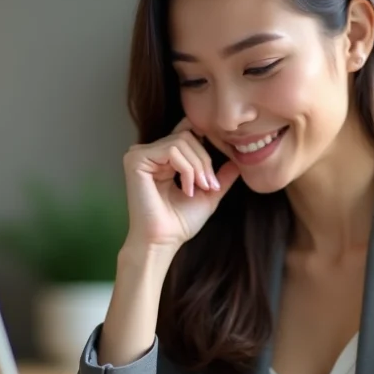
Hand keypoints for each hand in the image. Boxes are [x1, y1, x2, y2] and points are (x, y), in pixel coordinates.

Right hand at [122, 118, 239, 252]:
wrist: (164, 241)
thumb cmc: (180, 223)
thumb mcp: (207, 195)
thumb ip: (219, 177)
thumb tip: (237, 161)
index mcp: (162, 159)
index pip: (184, 132)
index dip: (203, 140)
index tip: (214, 167)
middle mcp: (149, 153)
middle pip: (187, 137)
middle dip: (205, 161)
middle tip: (210, 186)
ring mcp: (139, 154)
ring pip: (181, 142)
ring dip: (198, 167)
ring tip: (198, 189)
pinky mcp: (135, 159)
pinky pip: (171, 150)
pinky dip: (186, 169)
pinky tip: (186, 190)